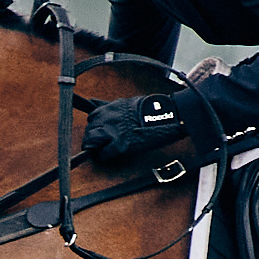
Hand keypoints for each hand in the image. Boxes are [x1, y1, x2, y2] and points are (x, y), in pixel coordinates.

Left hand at [82, 92, 213, 166]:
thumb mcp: (129, 102)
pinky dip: (103, 157)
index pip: (92, 116)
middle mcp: (110, 118)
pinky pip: (104, 154)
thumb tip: (93, 101)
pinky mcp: (121, 145)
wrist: (168, 116)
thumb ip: (110, 105)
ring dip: (93, 147)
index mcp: (112, 107)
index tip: (96, 130)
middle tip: (95, 143)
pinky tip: (106, 157)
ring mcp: (114, 131)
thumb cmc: (153, 110)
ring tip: (98, 150)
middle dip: (91, 137)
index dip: (94, 125)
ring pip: (92, 140)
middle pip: (90, 129)